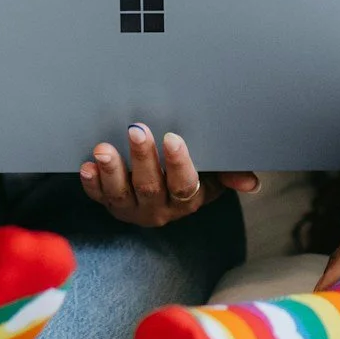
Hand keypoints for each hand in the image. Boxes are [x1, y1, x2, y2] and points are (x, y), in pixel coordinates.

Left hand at [79, 124, 258, 227]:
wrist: (166, 195)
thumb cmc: (194, 175)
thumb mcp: (214, 176)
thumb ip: (229, 174)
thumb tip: (252, 183)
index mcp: (188, 199)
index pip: (184, 184)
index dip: (178, 164)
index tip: (173, 138)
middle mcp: (160, 209)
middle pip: (150, 186)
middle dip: (143, 158)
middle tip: (137, 129)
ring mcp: (133, 209)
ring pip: (121, 194)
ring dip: (112, 170)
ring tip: (103, 149)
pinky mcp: (111, 204)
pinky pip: (99, 197)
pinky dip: (91, 184)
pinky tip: (87, 167)